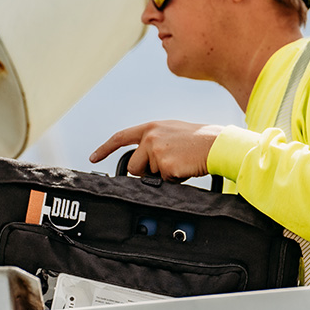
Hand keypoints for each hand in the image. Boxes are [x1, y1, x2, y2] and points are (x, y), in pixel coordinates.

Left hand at [90, 121, 223, 181]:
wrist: (216, 144)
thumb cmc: (197, 141)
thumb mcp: (171, 132)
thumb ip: (153, 141)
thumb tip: (141, 161)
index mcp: (151, 128)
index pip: (121, 137)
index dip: (105, 149)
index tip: (93, 157)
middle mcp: (150, 137)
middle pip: (132, 166)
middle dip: (145, 172)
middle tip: (167, 164)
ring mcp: (156, 151)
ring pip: (148, 176)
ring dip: (161, 175)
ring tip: (179, 163)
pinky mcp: (165, 165)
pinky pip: (163, 182)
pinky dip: (174, 180)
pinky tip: (184, 168)